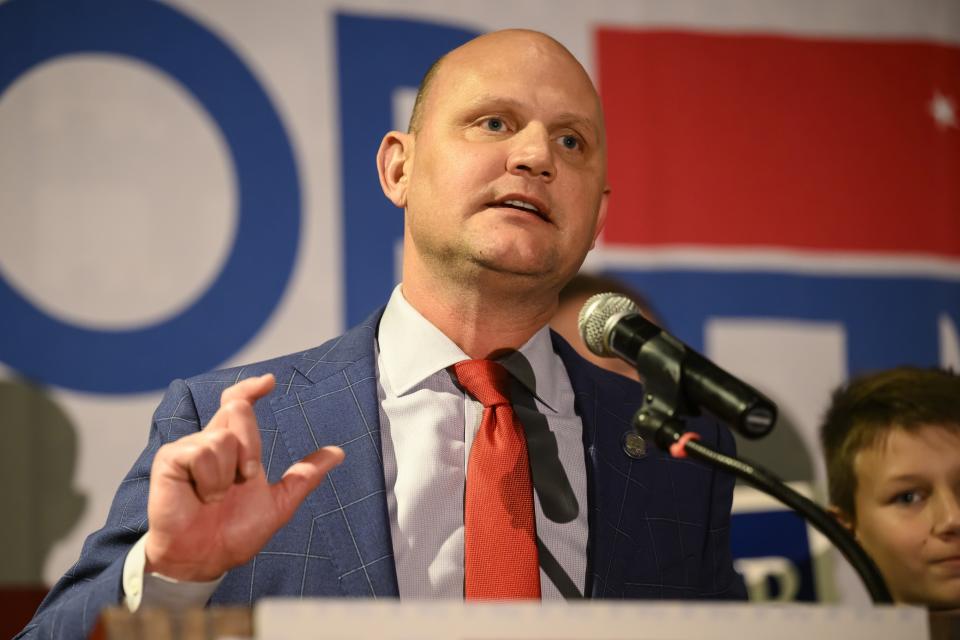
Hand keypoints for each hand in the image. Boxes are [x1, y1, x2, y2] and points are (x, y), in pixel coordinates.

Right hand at [144, 373, 343, 580]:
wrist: (204, 559)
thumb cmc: (233, 533)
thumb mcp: (278, 504)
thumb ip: (304, 476)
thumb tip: (339, 453)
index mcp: (234, 447)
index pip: (239, 403)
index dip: (251, 388)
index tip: (270, 382)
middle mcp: (211, 440)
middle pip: (237, 409)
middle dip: (251, 446)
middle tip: (245, 479)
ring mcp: (189, 448)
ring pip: (223, 438)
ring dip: (227, 474)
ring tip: (215, 496)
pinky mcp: (171, 459)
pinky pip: (201, 453)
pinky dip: (209, 480)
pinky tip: (201, 496)